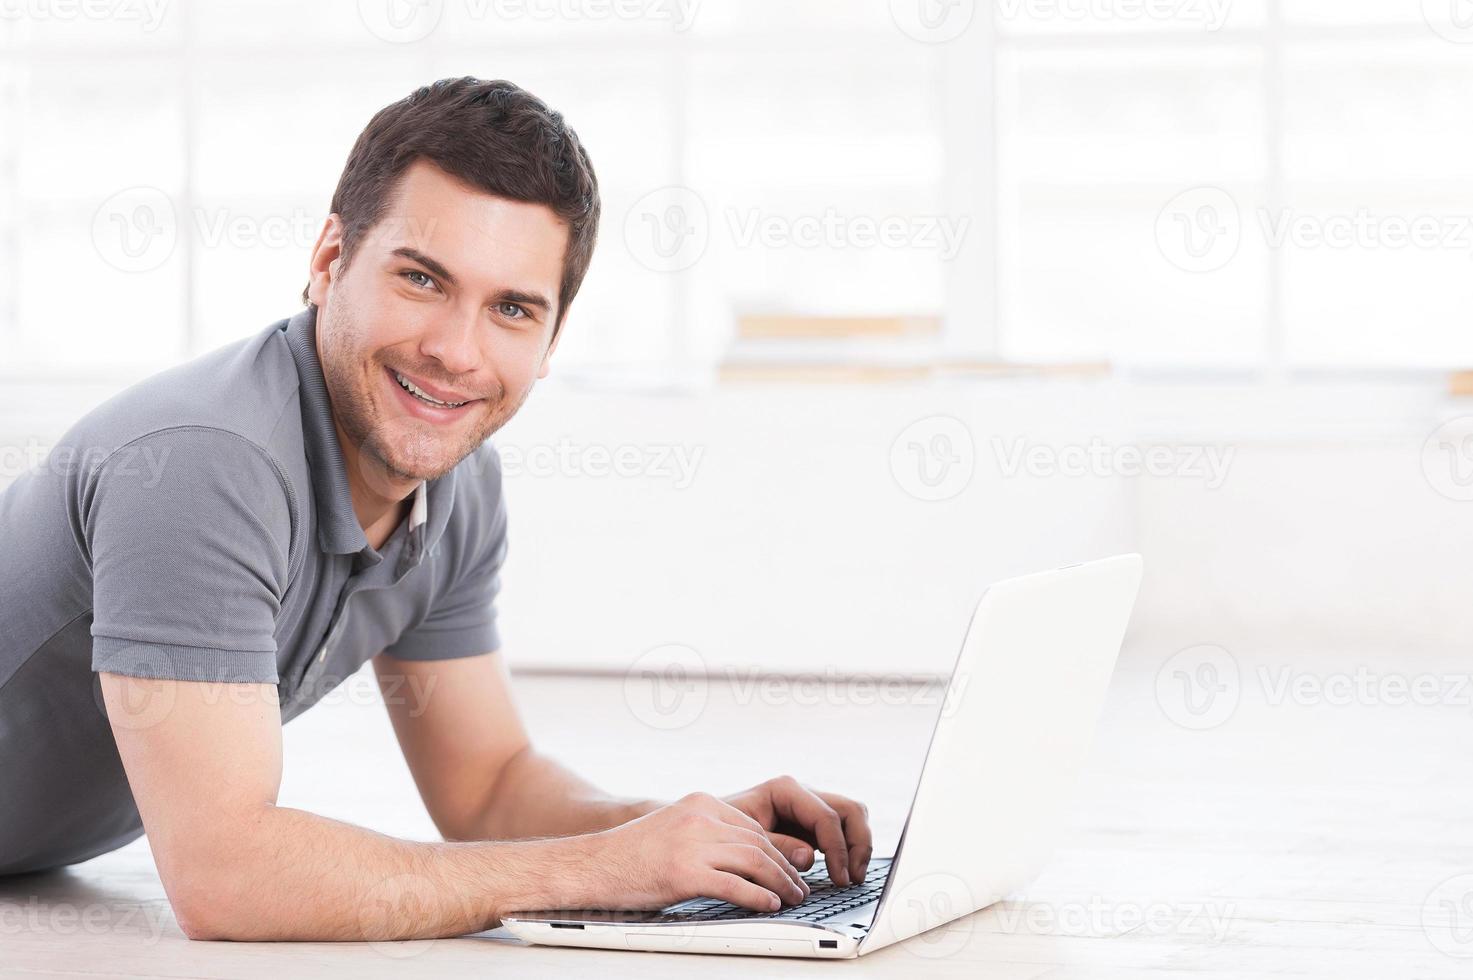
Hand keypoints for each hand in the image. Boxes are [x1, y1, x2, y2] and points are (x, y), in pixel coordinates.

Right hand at [572, 792, 810, 911]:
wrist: (592, 865)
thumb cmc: (630, 854)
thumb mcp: (674, 829)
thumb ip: (707, 835)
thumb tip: (745, 856)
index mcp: (700, 803)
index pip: (753, 827)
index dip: (777, 850)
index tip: (790, 868)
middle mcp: (700, 817)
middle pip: (758, 843)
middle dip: (784, 868)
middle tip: (800, 887)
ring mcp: (693, 844)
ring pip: (754, 861)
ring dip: (780, 883)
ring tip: (793, 898)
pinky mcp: (685, 872)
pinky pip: (735, 885)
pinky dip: (758, 897)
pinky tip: (770, 905)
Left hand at [722, 776, 872, 886]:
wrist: (707, 831)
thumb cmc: (720, 832)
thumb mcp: (743, 841)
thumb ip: (777, 847)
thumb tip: (808, 857)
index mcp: (785, 790)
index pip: (826, 816)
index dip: (837, 849)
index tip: (839, 878)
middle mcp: (801, 794)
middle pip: (848, 810)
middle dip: (856, 844)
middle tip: (853, 878)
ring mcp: (809, 807)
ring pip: (852, 816)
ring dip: (858, 845)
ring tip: (854, 877)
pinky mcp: (811, 823)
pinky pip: (843, 828)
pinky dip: (849, 848)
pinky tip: (844, 872)